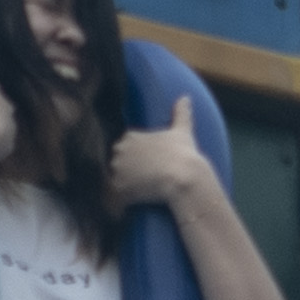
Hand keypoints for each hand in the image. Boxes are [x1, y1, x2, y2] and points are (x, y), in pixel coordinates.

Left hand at [101, 95, 214, 213]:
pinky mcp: (118, 187)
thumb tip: (185, 97)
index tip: (146, 166)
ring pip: (114, 180)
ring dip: (122, 186)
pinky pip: (114, 197)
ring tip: (139, 192)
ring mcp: (116, 169)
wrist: (184, 175)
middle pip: (116, 164)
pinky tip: (133, 202)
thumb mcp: (182, 130)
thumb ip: (180, 113)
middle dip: (125, 172)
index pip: (124, 149)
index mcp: (129, 136)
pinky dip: (121, 201)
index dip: (134, 159)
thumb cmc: (184, 153)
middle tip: (143, 180)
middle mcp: (118, 150)